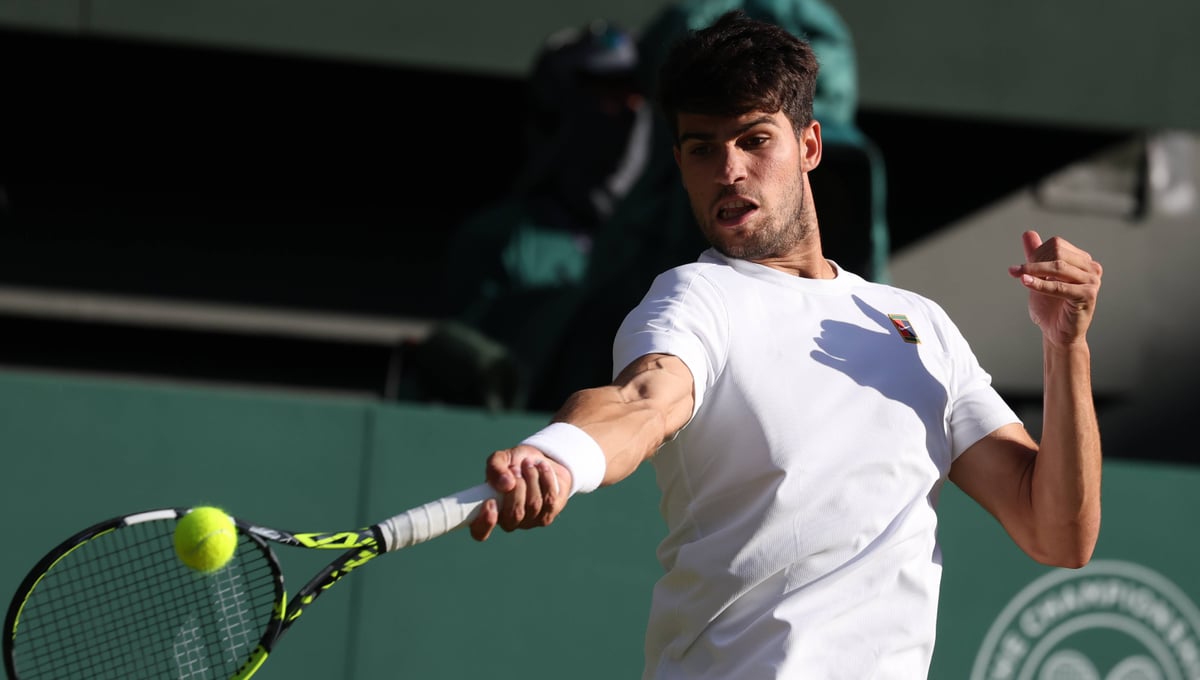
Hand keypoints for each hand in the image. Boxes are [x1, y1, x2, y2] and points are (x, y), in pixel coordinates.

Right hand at [469, 445, 572, 541]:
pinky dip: (546, 478)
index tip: (490, 502)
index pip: (480, 532)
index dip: (485, 522)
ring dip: (531, 478)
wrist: (540, 463)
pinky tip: (542, 467)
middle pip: (514, 514)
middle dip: (518, 487)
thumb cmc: (514, 463)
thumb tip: (506, 485)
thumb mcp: (501, 459)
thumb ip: (495, 468)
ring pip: (533, 505)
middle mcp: (508, 521)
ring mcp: (529, 522)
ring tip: (528, 464)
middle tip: (516, 468)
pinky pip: (549, 499)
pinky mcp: (547, 516)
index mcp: (489, 512)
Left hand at [1008, 230, 1102, 347]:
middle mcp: (1091, 268)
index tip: (1021, 267)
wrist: (1057, 334)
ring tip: (1018, 275)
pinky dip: (1040, 284)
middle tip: (1017, 272)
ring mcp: (1092, 281)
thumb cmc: (1050, 306)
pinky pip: (1060, 286)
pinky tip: (1025, 282)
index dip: (1036, 254)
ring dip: (1033, 271)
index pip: (1057, 244)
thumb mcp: (1040, 277)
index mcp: (1082, 260)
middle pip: (1058, 252)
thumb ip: (1036, 256)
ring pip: (1058, 267)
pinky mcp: (1088, 295)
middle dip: (1034, 261)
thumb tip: (1028, 233)